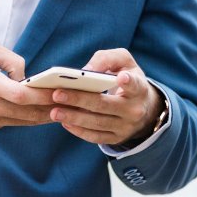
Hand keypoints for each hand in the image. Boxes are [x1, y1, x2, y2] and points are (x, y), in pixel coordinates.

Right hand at [0, 42, 54, 132]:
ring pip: (22, 121)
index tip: (61, 91)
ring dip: (42, 116)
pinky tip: (38, 111)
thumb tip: (27, 78)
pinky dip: (25, 118)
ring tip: (61, 108)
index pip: (23, 95)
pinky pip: (10, 123)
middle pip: (27, 113)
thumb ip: (12, 60)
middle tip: (70, 102)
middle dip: (50, 108)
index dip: (44, 95)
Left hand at [47, 48, 163, 146]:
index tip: (120, 78)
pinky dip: (79, 130)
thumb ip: (107, 59)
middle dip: (80, 100)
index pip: (134, 85)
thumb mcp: (124, 62)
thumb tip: (86, 70)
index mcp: (139, 88)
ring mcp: (126, 127)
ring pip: (97, 123)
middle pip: (105, 105)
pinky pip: (96, 137)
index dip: (128, 82)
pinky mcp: (116, 138)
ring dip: (74, 118)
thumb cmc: (126, 76)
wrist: (142, 106)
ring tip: (55, 111)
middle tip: (56, 94)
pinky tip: (65, 122)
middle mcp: (134, 110)